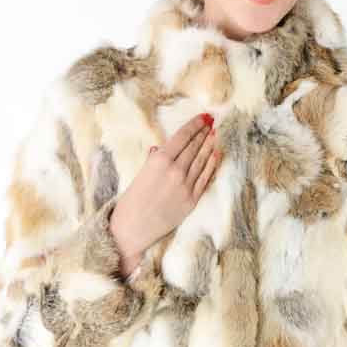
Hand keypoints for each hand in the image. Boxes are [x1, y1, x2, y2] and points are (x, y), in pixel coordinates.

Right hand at [109, 112, 221, 276]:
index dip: (195, 125)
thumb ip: (154, 160)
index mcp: (159, 160)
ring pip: (202, 160)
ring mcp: (186, 186)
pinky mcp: (192, 200)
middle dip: (204, 132)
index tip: (204, 117)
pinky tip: (216, 154)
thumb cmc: (131, 201)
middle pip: (194, 146)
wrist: (132, 229)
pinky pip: (205, 178)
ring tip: (215, 134)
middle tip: (212, 122)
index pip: (182, 137)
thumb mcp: (140, 174)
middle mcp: (175, 170)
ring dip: (210, 145)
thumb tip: (161, 148)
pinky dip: (212, 165)